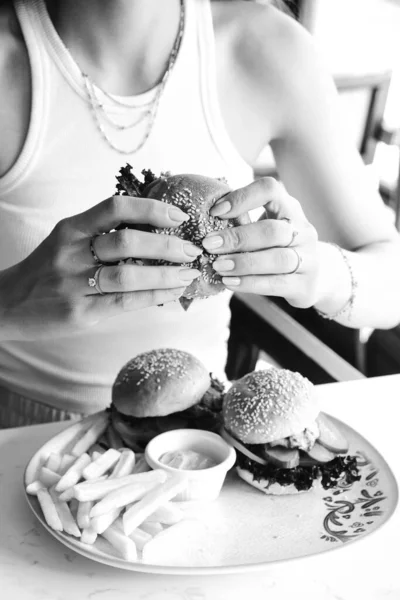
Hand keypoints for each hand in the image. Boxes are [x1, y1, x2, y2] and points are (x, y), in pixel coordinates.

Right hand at [0, 195, 200, 339]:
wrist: (8, 303)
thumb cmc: (47, 270)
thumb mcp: (66, 242)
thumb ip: (101, 234)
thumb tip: (156, 231)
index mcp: (70, 229)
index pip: (115, 207)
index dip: (151, 209)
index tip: (178, 217)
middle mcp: (71, 253)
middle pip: (127, 242)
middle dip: (167, 246)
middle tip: (192, 249)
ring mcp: (74, 284)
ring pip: (129, 276)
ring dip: (166, 275)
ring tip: (188, 274)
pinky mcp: (80, 313)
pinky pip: (124, 303)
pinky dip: (153, 297)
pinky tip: (172, 293)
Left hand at [202, 177, 319, 307]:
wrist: (312, 278)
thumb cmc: (276, 248)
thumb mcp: (264, 228)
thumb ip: (243, 222)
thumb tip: (204, 218)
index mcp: (289, 209)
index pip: (270, 190)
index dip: (242, 197)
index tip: (215, 211)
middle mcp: (303, 231)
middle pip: (272, 230)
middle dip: (237, 237)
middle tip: (209, 245)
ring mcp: (308, 259)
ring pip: (277, 259)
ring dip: (243, 262)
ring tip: (218, 266)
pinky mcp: (305, 285)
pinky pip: (277, 284)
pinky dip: (250, 283)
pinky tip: (230, 282)